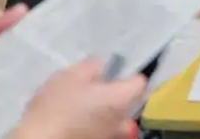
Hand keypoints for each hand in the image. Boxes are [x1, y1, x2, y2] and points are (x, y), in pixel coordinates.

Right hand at [15, 58, 144, 138]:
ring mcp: (111, 135)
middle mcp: (123, 120)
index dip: (130, 73)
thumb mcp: (71, 76)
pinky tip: (76, 118)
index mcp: (122, 99)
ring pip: (116, 117)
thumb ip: (92, 66)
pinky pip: (103, 129)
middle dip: (118, 92)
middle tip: (96, 84)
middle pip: (130, 101)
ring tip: (83, 102)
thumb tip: (102, 66)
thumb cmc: (58, 106)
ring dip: (105, 109)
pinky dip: (95, 122)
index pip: (141, 82)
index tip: (116, 69)